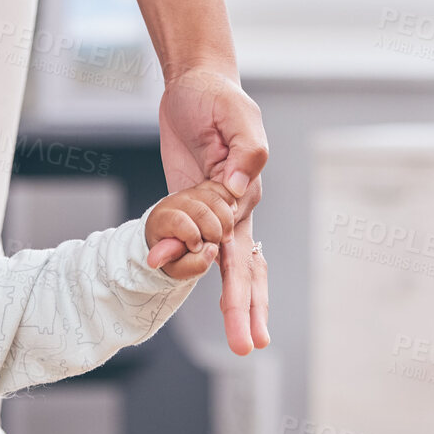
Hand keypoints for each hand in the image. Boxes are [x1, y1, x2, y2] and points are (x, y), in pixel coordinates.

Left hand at [146, 179, 238, 280]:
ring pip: (215, 200)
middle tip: (214, 245)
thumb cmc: (175, 254)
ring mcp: (191, 192)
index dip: (192, 236)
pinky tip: (231, 216)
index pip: (178, 221)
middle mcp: (175, 201)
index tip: (197, 247)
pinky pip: (223, 189)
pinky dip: (231, 204)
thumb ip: (192, 264)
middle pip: (200, 211)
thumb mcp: (178, 268)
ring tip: (224, 237)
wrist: (175, 238)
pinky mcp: (206, 188)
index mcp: (161, 220)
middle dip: (213, 232)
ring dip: (226, 221)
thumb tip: (212, 250)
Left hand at [159, 65, 269, 354]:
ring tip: (242, 341)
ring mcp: (213, 213)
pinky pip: (189, 243)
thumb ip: (245, 153)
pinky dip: (183, 263)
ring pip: (224, 267)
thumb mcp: (235, 117)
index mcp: (245, 196)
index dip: (236, 281)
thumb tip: (235, 189)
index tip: (232, 307)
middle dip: (246, 309)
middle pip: (243, 270)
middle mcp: (234, 212)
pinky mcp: (189, 206)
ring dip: (233, 304)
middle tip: (251, 347)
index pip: (242, 250)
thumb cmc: (217, 99)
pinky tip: (188, 287)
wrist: (196, 87)